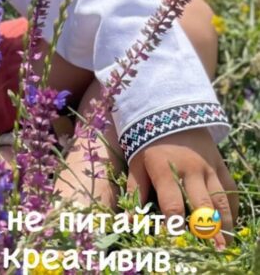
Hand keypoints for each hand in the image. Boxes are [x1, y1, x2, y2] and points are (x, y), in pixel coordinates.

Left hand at [125, 128, 237, 248]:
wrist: (169, 112)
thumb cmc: (147, 142)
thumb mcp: (136, 163)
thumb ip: (135, 192)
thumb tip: (128, 221)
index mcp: (165, 169)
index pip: (172, 202)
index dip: (174, 223)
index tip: (177, 240)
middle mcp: (190, 170)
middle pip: (202, 204)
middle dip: (207, 228)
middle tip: (213, 249)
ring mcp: (208, 167)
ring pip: (221, 198)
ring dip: (225, 222)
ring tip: (226, 243)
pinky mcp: (220, 165)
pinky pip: (230, 188)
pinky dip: (232, 207)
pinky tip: (231, 222)